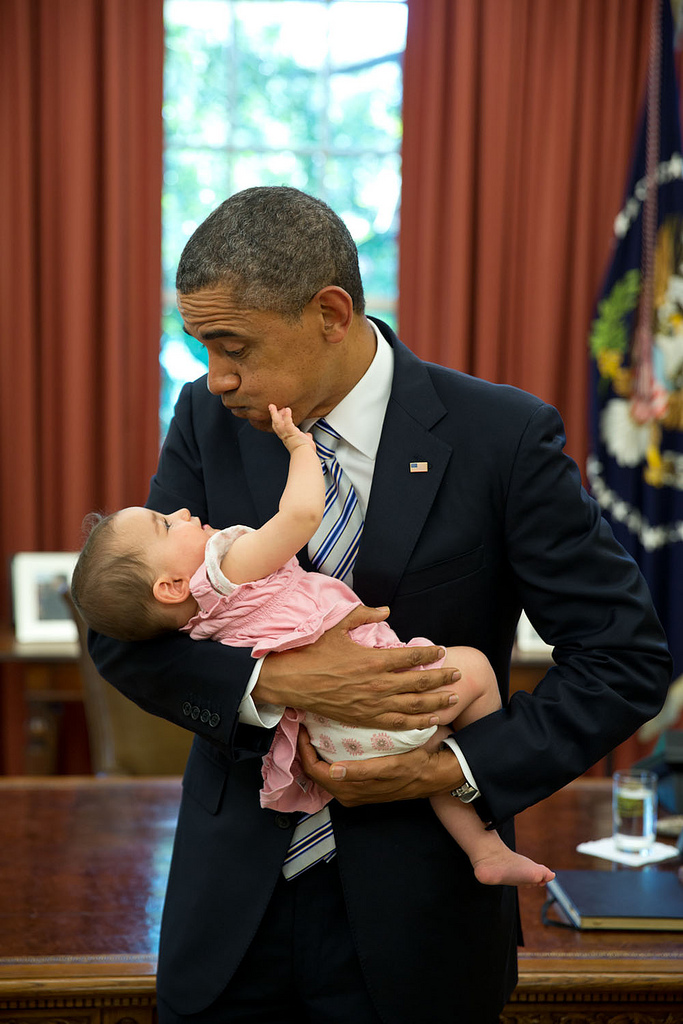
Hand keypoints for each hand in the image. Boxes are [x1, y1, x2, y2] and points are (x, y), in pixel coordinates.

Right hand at [254, 605, 459, 730]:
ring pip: (413, 706)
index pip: (411, 658)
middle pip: (419, 684)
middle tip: (457, 675)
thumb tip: (386, 610)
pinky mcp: (365, 719)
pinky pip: (397, 723)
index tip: (441, 651)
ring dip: (435, 703)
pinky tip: (429, 721)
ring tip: (452, 699)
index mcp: (373, 660)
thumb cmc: (314, 652)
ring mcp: (372, 704)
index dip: (430, 655)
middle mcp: (378, 684)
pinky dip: (416, 723)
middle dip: (441, 679)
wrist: (292, 681)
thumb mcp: (338, 626)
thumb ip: (364, 615)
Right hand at [269, 404, 314, 452]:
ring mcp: (287, 434)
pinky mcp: (292, 432)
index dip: (278, 421)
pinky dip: (287, 416)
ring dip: (274, 414)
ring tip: (272, 406)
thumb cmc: (305, 452)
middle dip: (273, 415)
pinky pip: (288, 423)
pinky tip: (288, 409)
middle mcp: (285, 436)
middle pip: (276, 424)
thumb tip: (308, 436)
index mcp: (287, 438)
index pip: (280, 428)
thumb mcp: (305, 442)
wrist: (305, 456)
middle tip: (272, 407)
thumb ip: (305, 437)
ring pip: (277, 423)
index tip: (278, 414)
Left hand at [297, 726, 465, 805]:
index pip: (314, 770)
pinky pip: (334, 769)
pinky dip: (327, 755)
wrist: (433, 775)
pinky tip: (328, 739)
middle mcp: (347, 793)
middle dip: (306, 749)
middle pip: (314, 770)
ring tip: (313, 728)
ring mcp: (352, 789)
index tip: (302, 728)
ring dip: (315, 751)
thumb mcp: (391, 768)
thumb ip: (362, 771)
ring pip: (322, 770)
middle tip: (304, 724)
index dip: (304, 750)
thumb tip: (334, 772)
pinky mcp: (358, 782)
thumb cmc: (413, 768)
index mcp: (350, 791)